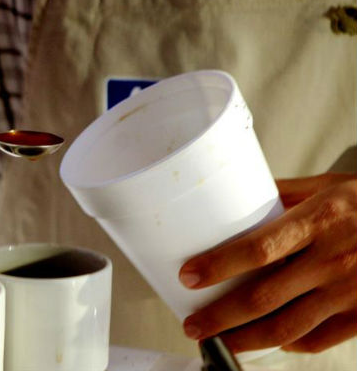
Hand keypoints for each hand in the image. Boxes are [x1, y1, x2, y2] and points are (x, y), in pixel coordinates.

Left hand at [179, 173, 356, 353]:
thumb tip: (235, 194)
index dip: (219, 265)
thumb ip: (283, 192)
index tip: (188, 276)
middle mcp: (333, 259)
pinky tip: (269, 341)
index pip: (259, 248)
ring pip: (287, 328)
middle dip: (221, 317)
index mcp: (320, 220)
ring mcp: (350, 292)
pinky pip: (319, 339)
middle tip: (192, 324)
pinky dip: (289, 344)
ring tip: (218, 342)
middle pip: (264, 298)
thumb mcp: (329, 185)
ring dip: (246, 340)